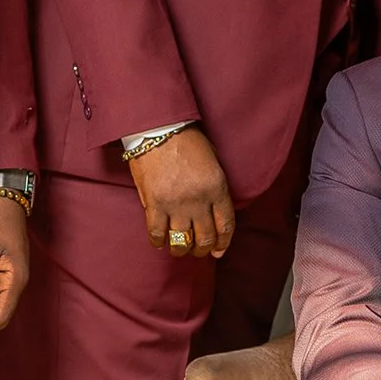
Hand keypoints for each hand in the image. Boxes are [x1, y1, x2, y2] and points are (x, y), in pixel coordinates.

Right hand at [127, 126, 233, 260]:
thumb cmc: (186, 140)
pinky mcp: (154, 204)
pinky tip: (160, 242)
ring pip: (182, 241)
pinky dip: (159, 242)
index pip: (226, 225)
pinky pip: (157, 233)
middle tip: (199, 251)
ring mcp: (176, 204)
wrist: (158, 128)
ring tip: (180, 250)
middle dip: (203, 249)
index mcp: (217, 188)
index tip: (219, 250)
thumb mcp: (213, 161)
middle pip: (205, 237)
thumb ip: (215, 187)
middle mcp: (199, 200)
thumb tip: (214, 210)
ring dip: (182, 250)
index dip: (224, 242)